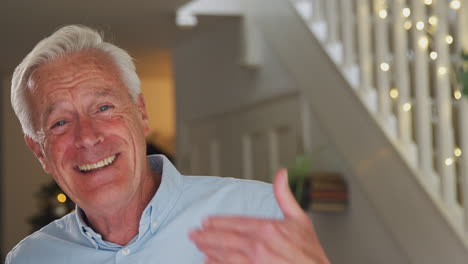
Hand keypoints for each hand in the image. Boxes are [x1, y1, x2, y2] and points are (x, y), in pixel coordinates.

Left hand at [189, 169, 329, 263]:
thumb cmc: (309, 251)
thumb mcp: (300, 219)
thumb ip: (285, 195)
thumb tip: (280, 173)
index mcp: (268, 228)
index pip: (235, 222)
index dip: (217, 222)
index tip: (206, 221)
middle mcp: (258, 245)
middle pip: (225, 238)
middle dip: (206, 235)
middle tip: (193, 233)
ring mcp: (255, 262)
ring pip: (224, 254)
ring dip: (208, 249)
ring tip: (198, 245)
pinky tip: (209, 261)